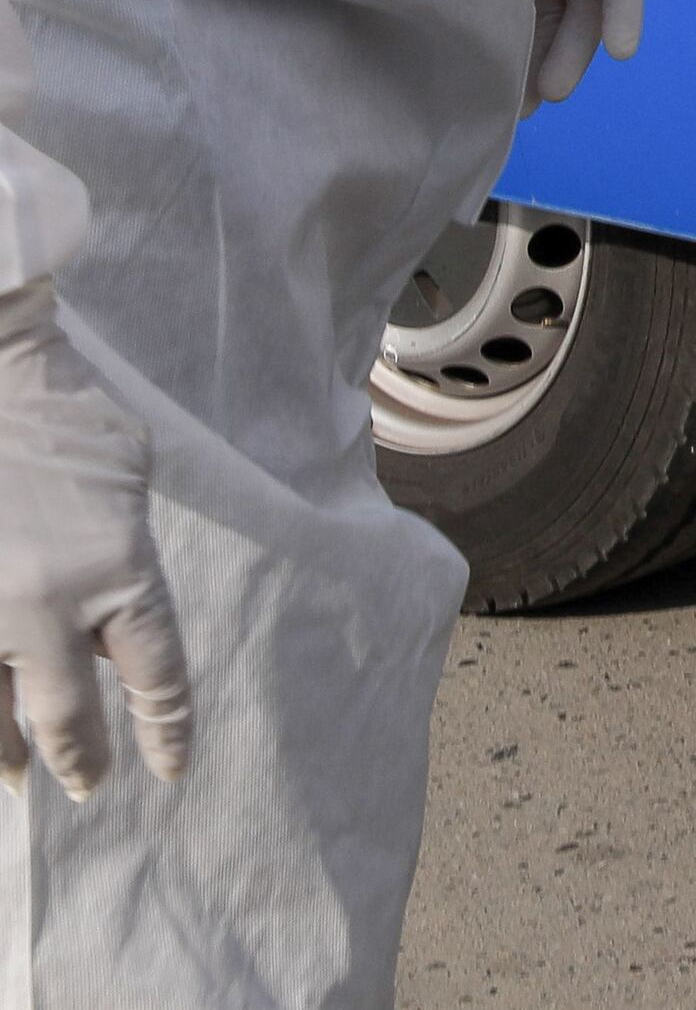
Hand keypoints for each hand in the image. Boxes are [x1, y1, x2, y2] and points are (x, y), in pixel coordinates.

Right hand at [0, 288, 183, 800]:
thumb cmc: (66, 419)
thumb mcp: (125, 486)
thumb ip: (122, 558)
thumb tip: (109, 621)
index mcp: (115, 570)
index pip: (153, 675)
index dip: (163, 728)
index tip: (168, 768)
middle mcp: (43, 605)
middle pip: (65, 715)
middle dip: (78, 760)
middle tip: (83, 787)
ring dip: (3, 751)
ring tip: (17, 776)